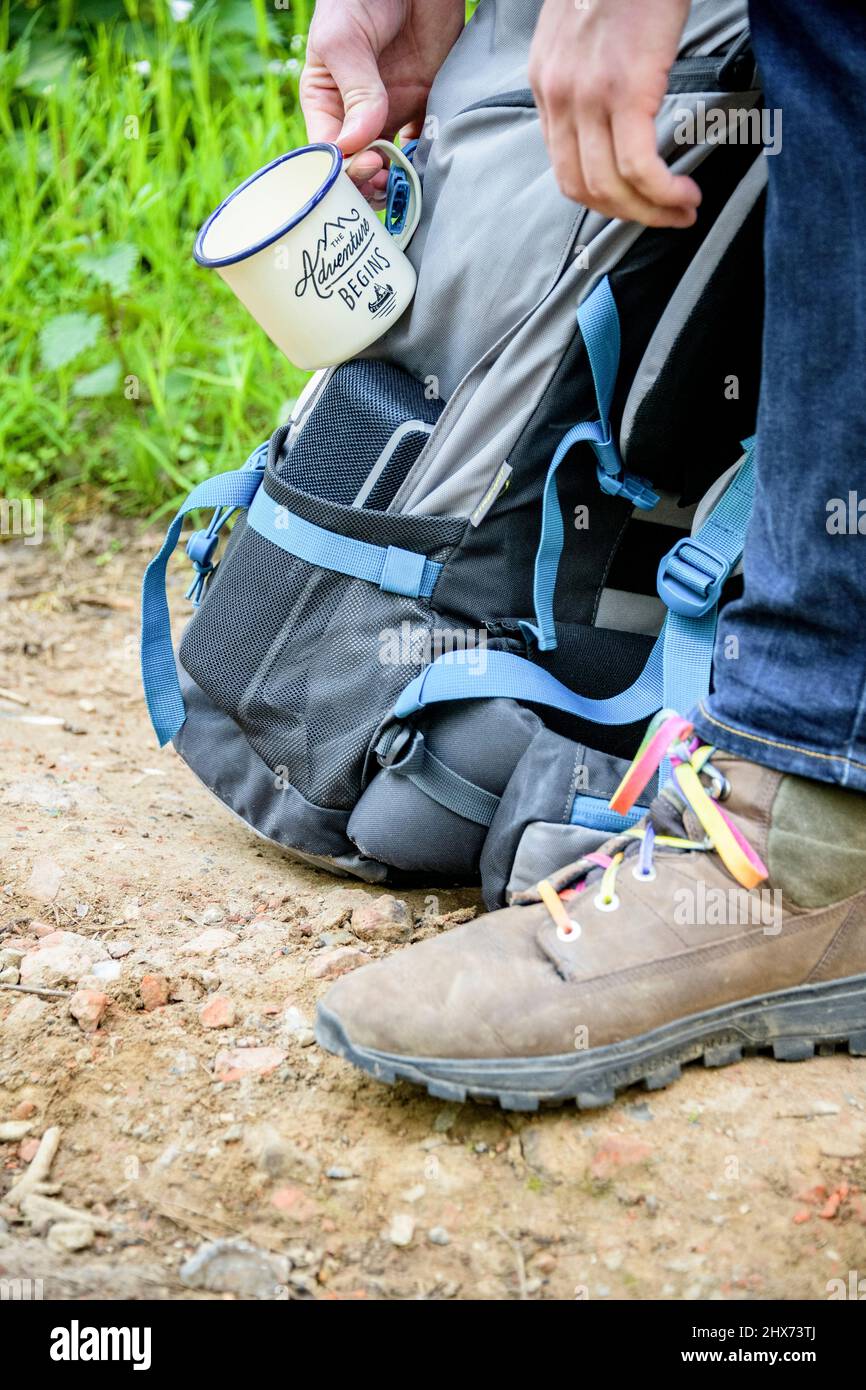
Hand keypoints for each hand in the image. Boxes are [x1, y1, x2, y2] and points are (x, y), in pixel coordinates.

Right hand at [300, 0, 464, 198]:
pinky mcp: (424, 103)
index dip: (346, 170)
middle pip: (360, 167)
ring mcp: (392, 110)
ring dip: (400, 177)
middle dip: (373, 182)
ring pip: (392, 162)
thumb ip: (356, 92)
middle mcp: (356, 114)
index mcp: (327, 102)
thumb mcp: (345, 40)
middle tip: (390, 179)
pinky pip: (424, 143)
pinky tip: (432, 157)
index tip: (369, 167)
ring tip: (411, 176)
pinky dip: (428, 156)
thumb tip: (359, 144)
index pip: (330, 152)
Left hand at [529, 0, 699, 227]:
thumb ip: (588, 77)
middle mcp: (557, 96)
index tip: (636, 204)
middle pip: (582, 189)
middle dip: (627, 216)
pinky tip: (685, 193)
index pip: (564, 167)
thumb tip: (615, 115)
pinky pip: (638, 168)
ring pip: (610, 187)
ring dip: (650, 212)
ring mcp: (587, 97)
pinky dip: (663, 193)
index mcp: (545, 84)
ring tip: (683, 209)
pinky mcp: (623, 91)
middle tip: (666, 218)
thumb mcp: (584, 33)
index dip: (603, 199)